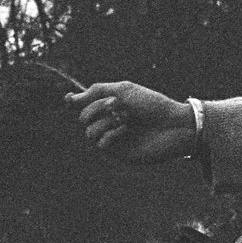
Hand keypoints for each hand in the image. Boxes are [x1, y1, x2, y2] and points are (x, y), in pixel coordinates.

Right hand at [69, 81, 197, 164]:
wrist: (173, 125)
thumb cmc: (152, 105)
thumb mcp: (125, 90)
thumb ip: (98, 91)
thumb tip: (72, 98)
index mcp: (110, 105)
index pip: (83, 104)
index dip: (72, 101)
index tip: (68, 98)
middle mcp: (109, 121)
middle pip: (82, 116)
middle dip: (97, 107)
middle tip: (116, 103)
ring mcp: (112, 137)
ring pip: (88, 131)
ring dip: (105, 121)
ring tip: (125, 117)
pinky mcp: (118, 152)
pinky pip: (100, 144)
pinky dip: (111, 134)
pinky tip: (126, 130)